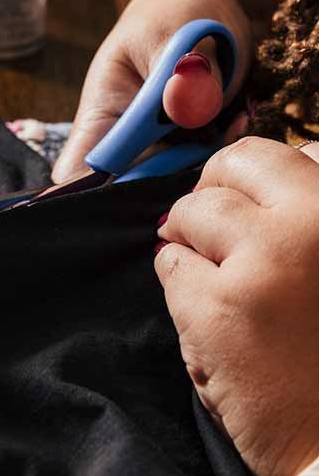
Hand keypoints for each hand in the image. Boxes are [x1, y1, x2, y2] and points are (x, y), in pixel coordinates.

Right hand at [51, 0, 253, 182]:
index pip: (80, 174)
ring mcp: (161, 146)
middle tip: (208, 138)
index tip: (148, 186)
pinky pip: (210, 166)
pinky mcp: (193, 146)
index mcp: (101, 113)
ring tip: (230, 116)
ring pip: (178, 182)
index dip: (102, 198)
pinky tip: (238, 117)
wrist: (214, 2)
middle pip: (135, 190)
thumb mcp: (175, 34)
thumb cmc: (178, 9)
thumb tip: (183, 114)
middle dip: (174, 180)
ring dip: (207, 162)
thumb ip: (179, 78)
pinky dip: (228, 149)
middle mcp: (126, 139)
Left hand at [156, 138, 318, 475]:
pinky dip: (179, 286)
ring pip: (188, 215)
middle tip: (212, 237)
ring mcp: (262, 263)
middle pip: (223, 171)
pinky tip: (209, 320)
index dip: (239, 179)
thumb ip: (305, 217)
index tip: (236, 206)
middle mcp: (311, 224)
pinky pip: (170, 266)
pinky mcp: (217, 308)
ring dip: (190, 244)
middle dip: (207, 198)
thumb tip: (259, 170)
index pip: (268, 155)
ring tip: (218, 286)